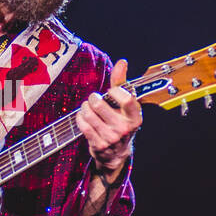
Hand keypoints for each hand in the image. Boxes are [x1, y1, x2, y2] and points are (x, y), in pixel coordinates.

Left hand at [75, 58, 141, 176]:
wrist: (117, 153)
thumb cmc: (121, 122)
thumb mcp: (125, 105)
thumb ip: (121, 83)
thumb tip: (122, 62)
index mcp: (135, 117)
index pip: (126, 98)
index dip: (114, 91)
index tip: (110, 92)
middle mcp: (124, 128)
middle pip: (99, 104)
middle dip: (93, 98)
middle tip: (94, 99)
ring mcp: (111, 138)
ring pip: (88, 114)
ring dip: (85, 107)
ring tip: (88, 107)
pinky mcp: (98, 145)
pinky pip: (83, 125)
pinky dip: (80, 118)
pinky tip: (83, 116)